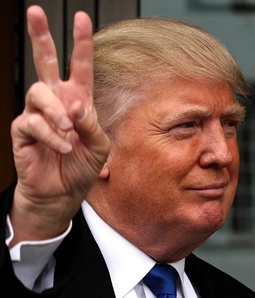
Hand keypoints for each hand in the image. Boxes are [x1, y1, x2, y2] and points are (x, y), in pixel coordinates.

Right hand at [8, 6, 108, 244]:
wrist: (62, 191)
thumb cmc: (82, 166)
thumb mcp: (99, 145)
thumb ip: (92, 123)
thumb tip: (75, 104)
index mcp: (78, 98)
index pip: (80, 65)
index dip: (81, 42)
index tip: (82, 17)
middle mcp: (56, 100)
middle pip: (44, 61)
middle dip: (40, 36)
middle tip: (35, 11)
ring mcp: (37, 113)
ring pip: (39, 93)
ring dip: (57, 113)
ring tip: (69, 132)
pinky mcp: (23, 130)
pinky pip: (34, 122)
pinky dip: (53, 136)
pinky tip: (63, 146)